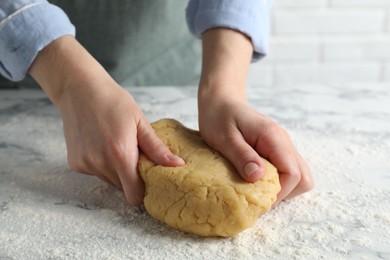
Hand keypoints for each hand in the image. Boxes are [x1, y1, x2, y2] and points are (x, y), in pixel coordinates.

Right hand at [58, 83, 183, 204]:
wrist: (79, 88)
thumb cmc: (113, 101)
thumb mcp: (139, 121)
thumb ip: (157, 148)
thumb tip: (178, 165)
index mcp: (120, 154)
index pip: (134, 196)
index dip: (144, 190)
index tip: (149, 178)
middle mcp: (100, 164)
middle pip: (123, 189)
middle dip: (132, 177)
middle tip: (135, 154)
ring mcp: (85, 164)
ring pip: (109, 181)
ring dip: (117, 171)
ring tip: (117, 146)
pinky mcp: (74, 163)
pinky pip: (96, 173)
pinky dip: (102, 164)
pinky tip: (102, 144)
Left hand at [199, 28, 312, 204]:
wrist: (221, 99)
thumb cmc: (219, 116)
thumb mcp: (224, 137)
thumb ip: (242, 156)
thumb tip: (258, 177)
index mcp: (273, 138)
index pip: (292, 174)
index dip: (278, 192)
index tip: (257, 198)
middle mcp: (284, 142)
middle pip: (304, 178)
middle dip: (285, 193)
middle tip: (259, 195)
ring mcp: (283, 146)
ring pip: (300, 176)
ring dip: (283, 188)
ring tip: (258, 188)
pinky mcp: (277, 149)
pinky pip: (288, 170)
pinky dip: (278, 181)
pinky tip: (257, 179)